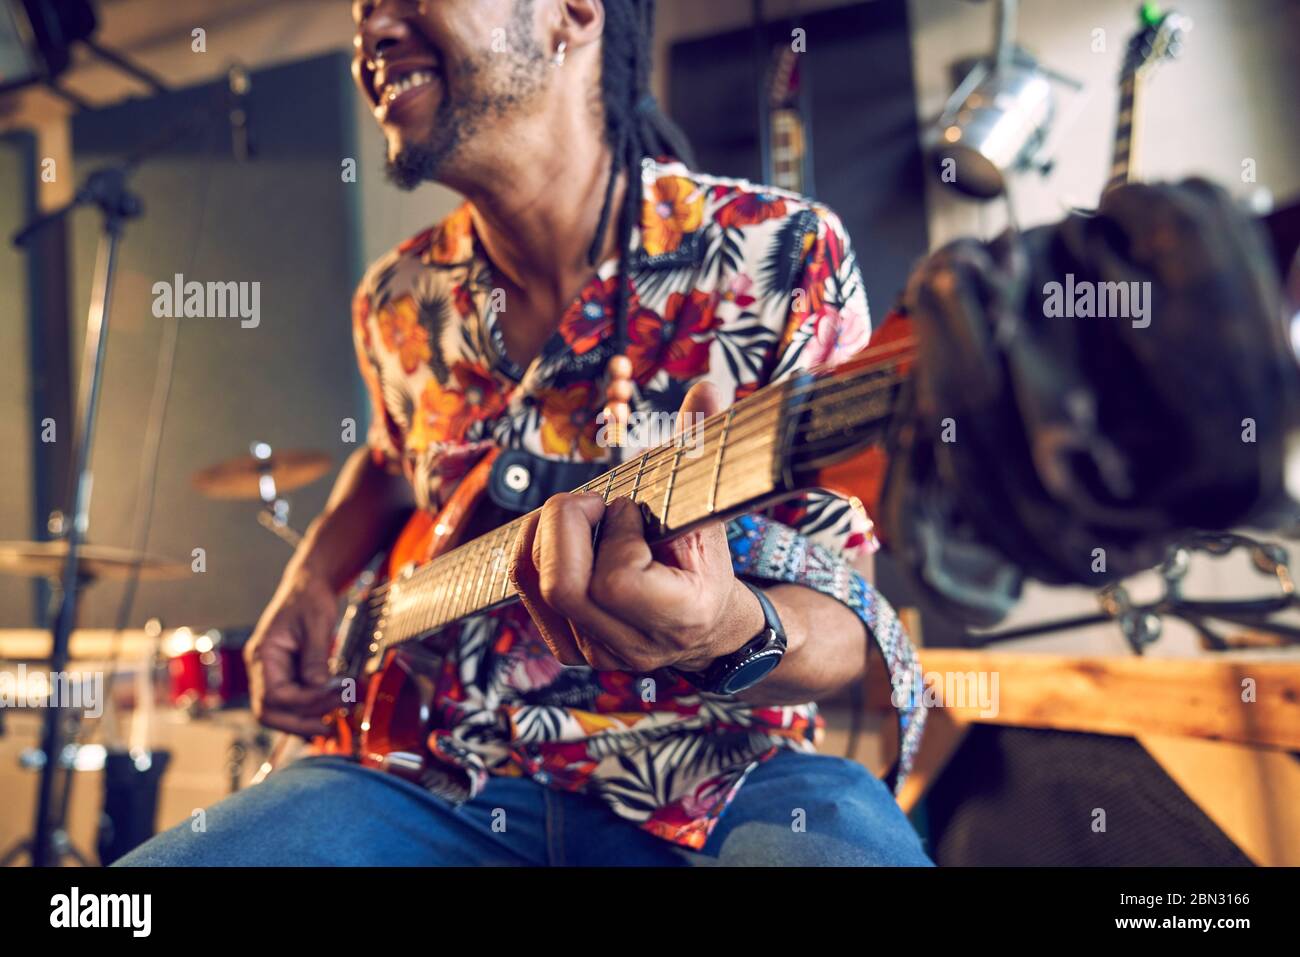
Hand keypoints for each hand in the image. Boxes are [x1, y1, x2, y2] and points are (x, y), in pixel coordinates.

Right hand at [244, 566, 344, 735]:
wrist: (309, 586)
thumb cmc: (310, 599)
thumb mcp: (317, 624)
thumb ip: (316, 657)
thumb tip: (319, 687)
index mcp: (263, 654)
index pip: (275, 694)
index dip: (304, 702)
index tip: (333, 696)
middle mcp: (262, 668)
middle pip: (269, 712)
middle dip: (299, 723)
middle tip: (330, 727)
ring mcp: (272, 674)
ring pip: (279, 713)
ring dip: (305, 721)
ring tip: (335, 720)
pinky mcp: (286, 676)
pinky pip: (292, 703)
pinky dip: (309, 710)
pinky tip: (331, 710)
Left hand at [508, 382, 764, 673]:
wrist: (705, 628)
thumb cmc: (705, 563)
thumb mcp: (711, 508)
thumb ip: (702, 450)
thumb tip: (705, 388)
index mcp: (678, 617)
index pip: (617, 580)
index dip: (618, 531)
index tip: (634, 510)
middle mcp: (631, 646)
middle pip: (565, 586)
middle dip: (566, 526)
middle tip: (590, 501)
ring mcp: (596, 652)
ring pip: (538, 583)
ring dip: (547, 532)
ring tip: (581, 513)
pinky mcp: (567, 646)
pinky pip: (526, 587)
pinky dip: (536, 546)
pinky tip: (564, 532)